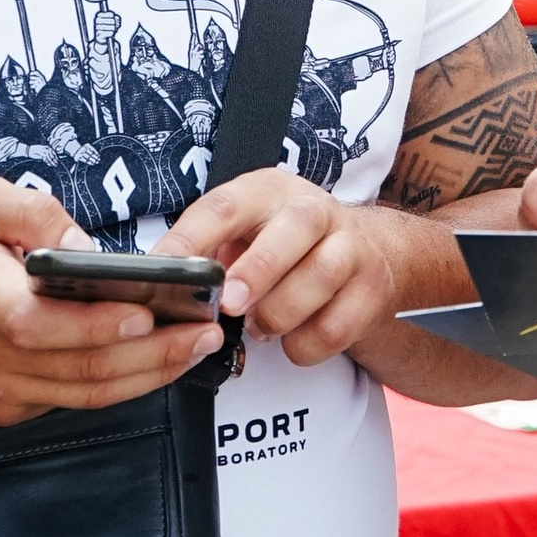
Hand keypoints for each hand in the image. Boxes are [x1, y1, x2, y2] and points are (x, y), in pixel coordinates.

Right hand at [0, 179, 220, 427]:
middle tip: (204, 329)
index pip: (38, 324)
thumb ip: (28, 210)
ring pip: (86, 393)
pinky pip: (75, 401)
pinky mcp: (10, 409)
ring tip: (196, 346)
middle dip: (154, 351)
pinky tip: (157, 361)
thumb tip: (80, 244)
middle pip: (79, 366)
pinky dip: (122, 384)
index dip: (95, 324)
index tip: (146, 311)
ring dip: (151, 374)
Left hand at [163, 166, 411, 368]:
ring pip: (320, 278)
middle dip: (259, 270)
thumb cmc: (285, 246)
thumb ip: (208, 253)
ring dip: (280, 314)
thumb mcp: (246, 233)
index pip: (225, 206)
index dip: (191, 239)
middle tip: (232, 304)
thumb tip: (163, 283)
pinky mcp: (373, 288)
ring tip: (261, 325)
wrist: (369, 254)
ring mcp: (351, 246)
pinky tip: (293, 336)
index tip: (164, 272)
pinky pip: (335, 328)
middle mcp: (314, 210)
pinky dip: (305, 344)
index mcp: (268, 192)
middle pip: (293, 229)